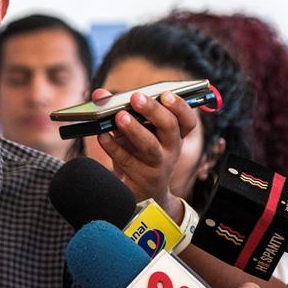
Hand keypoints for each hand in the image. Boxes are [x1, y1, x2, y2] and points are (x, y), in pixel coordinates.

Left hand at [91, 87, 196, 220]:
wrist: (142, 192)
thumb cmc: (139, 154)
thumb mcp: (134, 131)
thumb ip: (119, 110)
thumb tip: (100, 95)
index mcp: (175, 135)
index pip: (187, 120)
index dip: (180, 107)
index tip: (166, 94)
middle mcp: (171, 150)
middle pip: (169, 128)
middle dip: (153, 111)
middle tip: (136, 98)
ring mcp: (157, 166)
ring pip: (150, 147)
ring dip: (134, 130)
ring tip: (119, 116)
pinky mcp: (140, 179)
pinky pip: (126, 161)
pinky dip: (113, 147)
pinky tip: (102, 136)